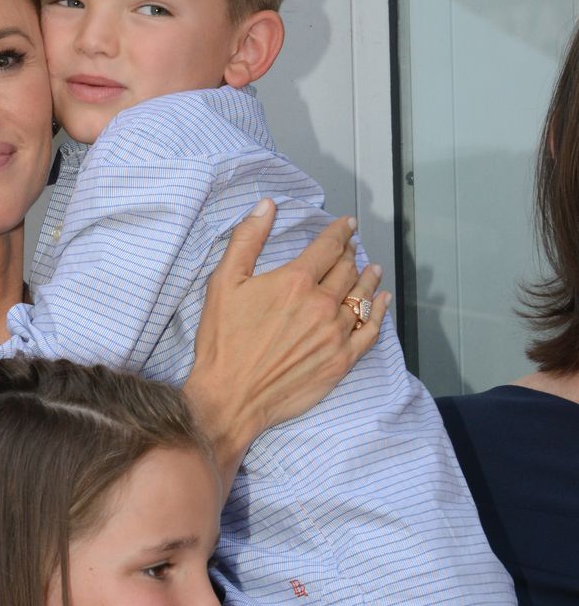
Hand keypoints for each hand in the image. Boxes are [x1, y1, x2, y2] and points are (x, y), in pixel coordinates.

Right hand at [184, 199, 390, 488]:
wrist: (230, 398)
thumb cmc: (223, 343)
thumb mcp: (223, 284)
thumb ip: (246, 240)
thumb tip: (266, 207)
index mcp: (295, 281)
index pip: (328, 247)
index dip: (340, 232)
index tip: (347, 225)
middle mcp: (321, 304)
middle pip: (347, 270)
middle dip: (351, 255)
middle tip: (352, 249)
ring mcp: (335, 334)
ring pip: (362, 297)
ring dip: (368, 279)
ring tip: (372, 269)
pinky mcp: (341, 361)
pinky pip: (370, 331)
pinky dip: (379, 312)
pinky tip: (382, 301)